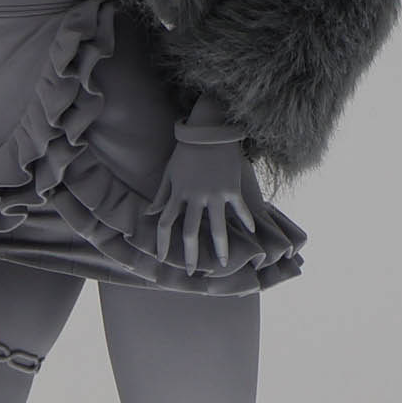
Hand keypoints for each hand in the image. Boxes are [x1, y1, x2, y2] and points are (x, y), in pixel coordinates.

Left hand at [160, 134, 259, 270]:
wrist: (209, 130)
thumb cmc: (186, 151)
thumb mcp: (170, 172)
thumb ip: (161, 195)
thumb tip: (149, 213)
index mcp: (178, 193)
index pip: (165, 223)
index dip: (162, 243)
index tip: (161, 259)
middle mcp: (195, 197)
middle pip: (190, 232)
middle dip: (191, 255)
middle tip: (193, 272)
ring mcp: (215, 194)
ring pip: (218, 228)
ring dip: (221, 248)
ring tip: (224, 264)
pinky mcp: (232, 188)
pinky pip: (239, 210)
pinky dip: (246, 221)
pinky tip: (251, 234)